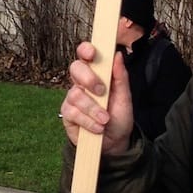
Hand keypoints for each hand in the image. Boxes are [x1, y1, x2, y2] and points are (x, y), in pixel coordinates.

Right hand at [59, 41, 133, 155]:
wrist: (114, 142)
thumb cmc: (119, 116)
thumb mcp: (125, 98)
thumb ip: (120, 77)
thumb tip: (117, 55)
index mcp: (96, 74)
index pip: (85, 55)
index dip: (85, 50)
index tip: (92, 53)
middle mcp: (81, 83)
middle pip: (75, 69)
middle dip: (89, 79)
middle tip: (102, 91)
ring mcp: (73, 98)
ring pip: (76, 94)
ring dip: (93, 109)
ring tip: (105, 119)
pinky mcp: (67, 114)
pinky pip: (73, 113)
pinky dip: (88, 121)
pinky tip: (97, 127)